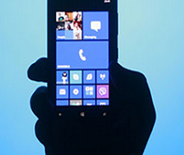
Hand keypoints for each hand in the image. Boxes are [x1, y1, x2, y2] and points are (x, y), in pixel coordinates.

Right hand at [28, 58, 155, 154]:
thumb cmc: (129, 144)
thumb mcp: (142, 112)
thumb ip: (135, 84)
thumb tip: (114, 64)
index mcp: (96, 86)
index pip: (80, 61)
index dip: (70, 48)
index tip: (64, 40)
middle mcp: (76, 98)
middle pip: (53, 74)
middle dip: (43, 67)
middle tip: (42, 69)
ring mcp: (62, 117)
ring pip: (41, 98)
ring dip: (40, 98)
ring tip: (50, 106)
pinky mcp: (52, 136)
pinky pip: (40, 126)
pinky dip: (44, 126)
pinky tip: (54, 130)